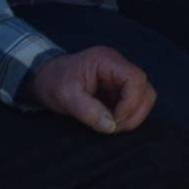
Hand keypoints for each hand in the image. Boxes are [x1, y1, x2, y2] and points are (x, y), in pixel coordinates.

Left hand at [27, 46, 155, 134]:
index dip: (131, 103)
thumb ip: (89, 111)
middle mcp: (118, 66)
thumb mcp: (65, 96)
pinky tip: (110, 122)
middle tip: (114, 127)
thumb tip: (111, 127)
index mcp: (107, 61)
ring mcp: (119, 77)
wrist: (43, 77)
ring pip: (143, 96)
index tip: (115, 121)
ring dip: (133, 115)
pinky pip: (133, 102)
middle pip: (145, 88)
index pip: (135, 79)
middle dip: (134, 111)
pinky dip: (126, 115)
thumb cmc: (52, 82)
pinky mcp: (117, 89)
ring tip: (112, 126)